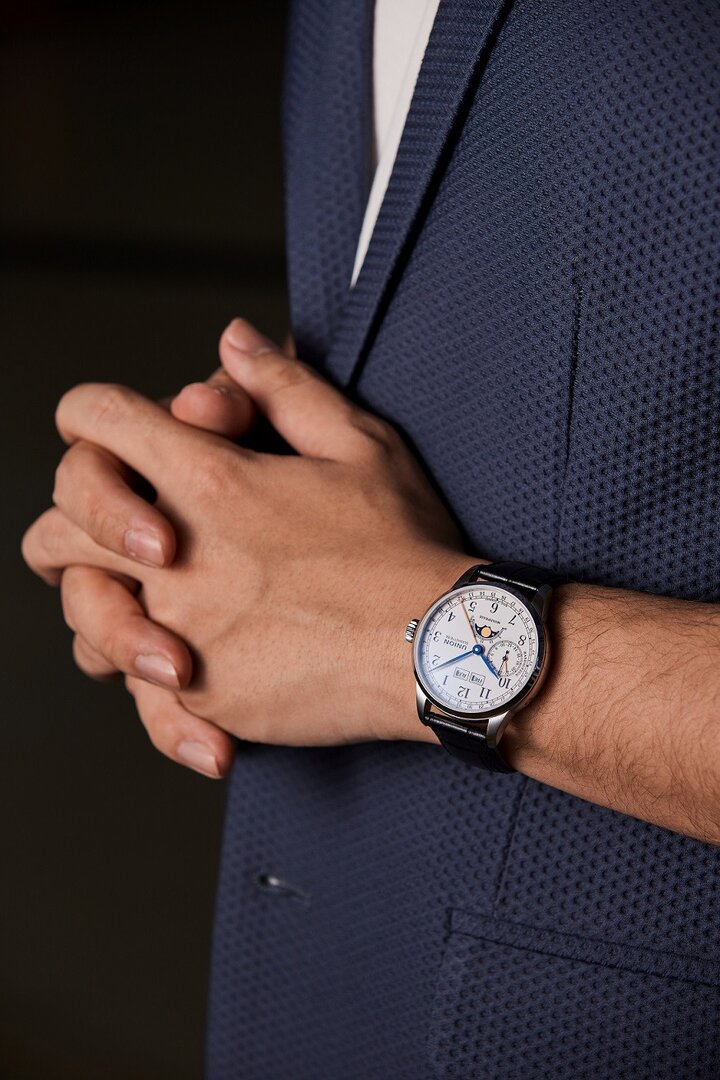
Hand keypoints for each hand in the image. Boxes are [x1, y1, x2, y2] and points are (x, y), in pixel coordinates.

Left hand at [23, 320, 468, 762]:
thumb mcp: (359, 444)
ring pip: (82, 614)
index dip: (93, 415)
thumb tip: (232, 340)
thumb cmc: (405, 548)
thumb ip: (284, 386)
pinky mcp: (202, 694)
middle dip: (78, 517)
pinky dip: (146, 684)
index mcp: (209, 480)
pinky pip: (134, 692)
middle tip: (111, 529)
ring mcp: (182, 629)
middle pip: (59, 525)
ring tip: (141, 605)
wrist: (437, 649)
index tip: (113, 434)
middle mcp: (176, 556)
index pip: (95, 421)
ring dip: (100, 602)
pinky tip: (183, 673)